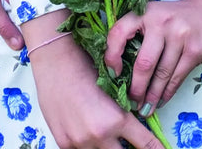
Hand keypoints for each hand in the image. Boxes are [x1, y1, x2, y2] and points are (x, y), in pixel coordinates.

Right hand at [28, 32, 163, 148]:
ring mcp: (80, 143)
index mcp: (117, 119)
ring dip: (108, 145)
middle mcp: (99, 135)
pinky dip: (88, 143)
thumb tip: (135, 122)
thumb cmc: (87, 66)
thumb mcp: (113, 88)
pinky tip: (86, 129)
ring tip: (105, 128)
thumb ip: (123, 111)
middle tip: (129, 139)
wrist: (56, 62)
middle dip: (128, 147)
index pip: (145, 144)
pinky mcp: (64, 144)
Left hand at [104, 0, 201, 113]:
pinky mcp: (195, 49)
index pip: (119, 32)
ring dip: (152, 96)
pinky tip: (161, 101)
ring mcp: (180, 35)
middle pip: (143, 63)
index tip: (113, 74)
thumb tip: (121, 71)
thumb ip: (140, 35)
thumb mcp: (156, 16)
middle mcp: (162, 21)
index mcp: (146, 12)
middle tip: (131, 102)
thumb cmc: (178, 16)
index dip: (111, 56)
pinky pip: (177, 77)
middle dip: (136, 88)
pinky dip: (167, 93)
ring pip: (161, 75)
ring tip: (145, 108)